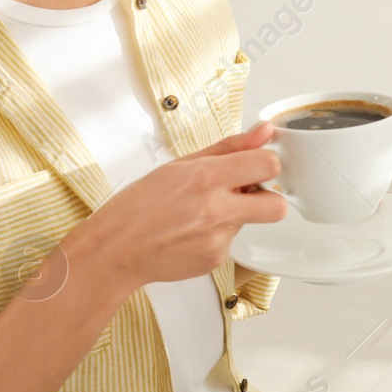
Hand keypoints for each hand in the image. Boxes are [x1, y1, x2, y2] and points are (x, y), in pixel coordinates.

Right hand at [65, 119, 286, 291]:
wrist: (114, 250)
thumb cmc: (138, 205)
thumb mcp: (181, 165)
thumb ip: (230, 147)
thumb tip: (263, 131)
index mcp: (205, 178)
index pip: (268, 165)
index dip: (267, 163)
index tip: (258, 165)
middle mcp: (215, 209)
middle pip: (277, 206)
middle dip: (268, 198)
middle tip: (246, 193)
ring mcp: (217, 239)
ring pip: (252, 222)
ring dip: (237, 214)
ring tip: (202, 213)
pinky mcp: (216, 259)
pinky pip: (232, 241)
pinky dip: (218, 235)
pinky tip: (192, 232)